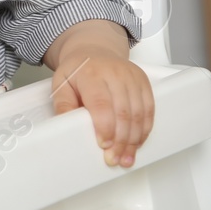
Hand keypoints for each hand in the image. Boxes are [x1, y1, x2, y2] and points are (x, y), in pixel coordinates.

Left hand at [45, 21, 153, 167]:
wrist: (94, 50)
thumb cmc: (78, 70)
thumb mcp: (61, 83)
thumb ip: (62, 103)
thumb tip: (64, 123)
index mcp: (91, 74)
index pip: (102, 103)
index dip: (105, 127)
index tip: (104, 145)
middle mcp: (115, 74)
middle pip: (123, 112)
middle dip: (120, 140)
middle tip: (114, 159)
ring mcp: (132, 78)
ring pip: (139, 113)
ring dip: (134, 139)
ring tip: (126, 158)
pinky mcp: (144, 82)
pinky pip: (149, 109)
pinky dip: (145, 129)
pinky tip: (137, 143)